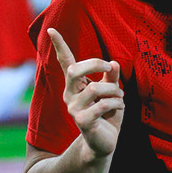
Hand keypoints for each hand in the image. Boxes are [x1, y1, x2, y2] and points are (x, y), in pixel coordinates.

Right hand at [47, 28, 121, 158]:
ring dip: (114, 90)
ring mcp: (73, 108)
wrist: (105, 143)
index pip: (65, 62)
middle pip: (74, 70)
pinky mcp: (82, 121)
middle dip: (95, 64)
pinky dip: (116, 104)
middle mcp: (69, 95)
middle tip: (110, 68)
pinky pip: (102, 105)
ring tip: (120, 96)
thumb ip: (111, 78)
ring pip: (94, 88)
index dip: (59, 45)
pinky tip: (119, 108)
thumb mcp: (112, 92)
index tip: (51, 29)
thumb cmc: (107, 115)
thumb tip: (113, 64)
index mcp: (75, 85)